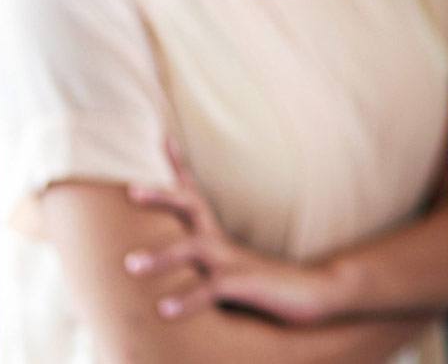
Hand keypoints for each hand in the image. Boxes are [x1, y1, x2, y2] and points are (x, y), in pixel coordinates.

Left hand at [123, 141, 347, 325]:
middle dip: (161, 196)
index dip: (179, 166)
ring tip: (130, 264)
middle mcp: (224, 243)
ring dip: (160, 256)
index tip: (163, 137)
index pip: (195, 195)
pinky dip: (186, 299)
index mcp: (220, 237)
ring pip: (194, 248)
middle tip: (131, 189)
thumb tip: (182, 266)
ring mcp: (235, 261)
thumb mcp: (233, 269)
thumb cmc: (271, 285)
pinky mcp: (245, 285)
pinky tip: (163, 310)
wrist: (318, 293)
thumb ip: (207, 266)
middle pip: (191, 207)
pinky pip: (211, 290)